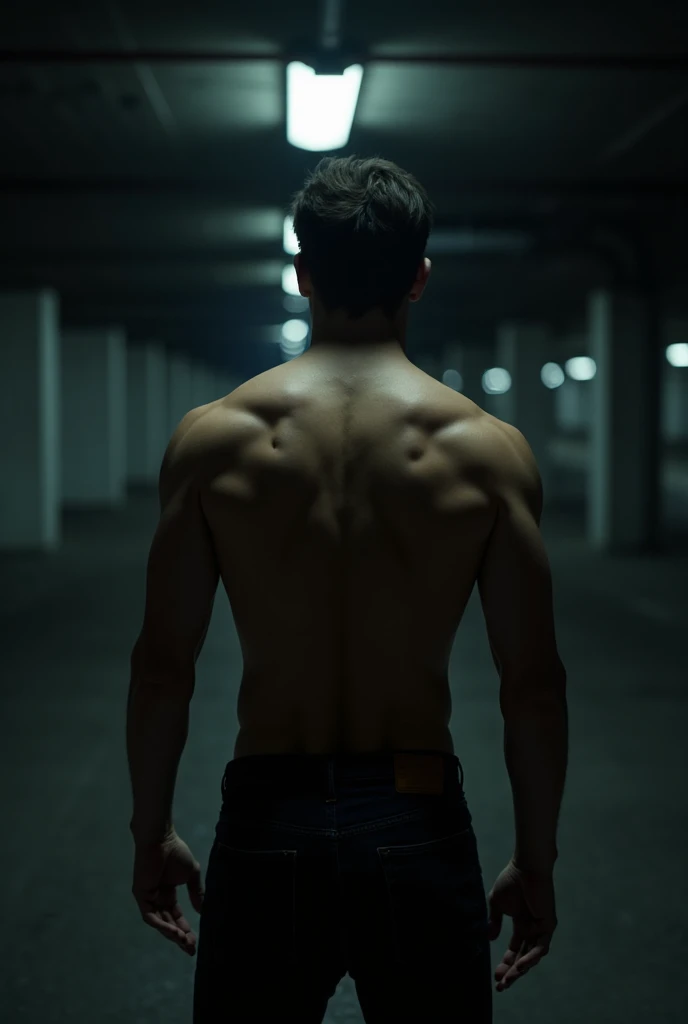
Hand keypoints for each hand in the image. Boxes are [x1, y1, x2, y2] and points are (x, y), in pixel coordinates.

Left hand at [132, 829, 204, 955]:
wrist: (162, 839)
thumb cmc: (176, 852)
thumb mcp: (191, 874)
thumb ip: (196, 892)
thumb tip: (202, 911)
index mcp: (167, 893)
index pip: (175, 916)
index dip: (185, 929)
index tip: (195, 942)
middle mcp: (157, 898)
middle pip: (168, 923)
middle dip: (179, 937)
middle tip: (191, 949)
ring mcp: (148, 898)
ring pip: (159, 923)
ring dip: (171, 933)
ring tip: (184, 941)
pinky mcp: (141, 895)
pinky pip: (150, 916)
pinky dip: (161, 925)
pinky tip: (173, 931)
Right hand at [487, 859, 557, 991]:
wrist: (525, 867)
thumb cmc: (511, 880)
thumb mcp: (497, 903)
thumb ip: (494, 920)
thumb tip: (490, 938)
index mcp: (521, 924)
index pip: (514, 950)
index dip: (505, 963)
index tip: (495, 977)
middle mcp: (532, 929)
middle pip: (522, 957)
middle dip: (511, 972)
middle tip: (501, 985)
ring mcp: (541, 928)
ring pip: (532, 956)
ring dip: (520, 969)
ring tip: (509, 979)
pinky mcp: (548, 925)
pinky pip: (541, 947)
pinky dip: (531, 957)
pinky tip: (520, 965)